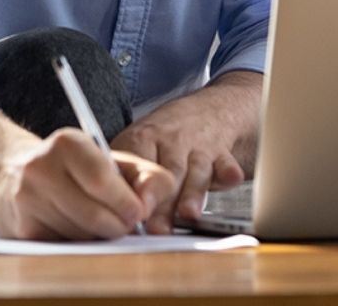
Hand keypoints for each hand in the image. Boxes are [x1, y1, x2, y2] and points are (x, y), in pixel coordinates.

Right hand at [0, 128, 175, 239]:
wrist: (13, 173)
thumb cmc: (73, 166)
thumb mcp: (109, 158)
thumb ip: (143, 174)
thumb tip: (151, 204)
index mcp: (67, 143)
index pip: (101, 179)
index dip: (125, 201)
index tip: (140, 212)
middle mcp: (41, 168)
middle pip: (92, 212)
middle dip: (117, 224)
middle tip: (128, 226)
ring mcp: (27, 200)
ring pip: (79, 233)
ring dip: (100, 236)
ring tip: (105, 224)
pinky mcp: (21, 230)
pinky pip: (63, 245)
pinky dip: (80, 243)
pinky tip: (81, 229)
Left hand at [111, 70, 261, 231]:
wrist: (211, 109)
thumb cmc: (166, 137)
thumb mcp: (139, 145)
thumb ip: (125, 179)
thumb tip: (106, 217)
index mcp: (143, 138)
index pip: (135, 162)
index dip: (133, 188)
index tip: (131, 210)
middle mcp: (172, 141)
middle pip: (166, 173)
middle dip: (162, 201)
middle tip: (155, 228)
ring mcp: (199, 146)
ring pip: (195, 171)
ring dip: (192, 192)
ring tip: (188, 214)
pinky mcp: (222, 153)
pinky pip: (227, 162)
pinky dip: (229, 171)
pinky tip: (230, 178)